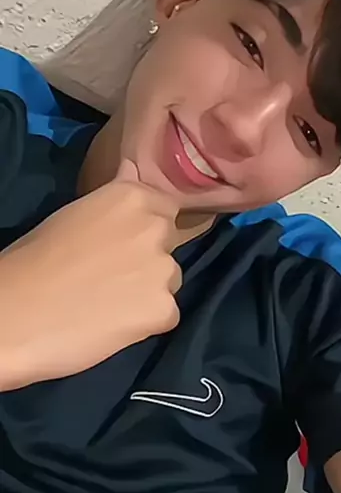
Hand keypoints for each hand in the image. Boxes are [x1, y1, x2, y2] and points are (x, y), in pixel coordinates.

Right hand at [0, 160, 181, 389]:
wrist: (18, 312)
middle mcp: (156, 227)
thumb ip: (114, 197)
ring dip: (150, 290)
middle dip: (149, 257)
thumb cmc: (35, 259)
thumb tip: (133, 169)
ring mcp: (164, 268)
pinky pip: (167, 314)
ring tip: (109, 302)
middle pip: (170, 243)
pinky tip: (115, 324)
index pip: (164, 207)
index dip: (144, 228)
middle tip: (111, 275)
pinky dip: (147, 322)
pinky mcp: (164, 309)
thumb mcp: (76, 213)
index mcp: (133, 196)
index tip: (121, 244)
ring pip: (170, 280)